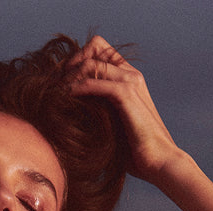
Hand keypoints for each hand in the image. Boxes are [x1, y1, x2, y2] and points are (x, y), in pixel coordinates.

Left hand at [67, 36, 182, 182]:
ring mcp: (130, 82)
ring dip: (68, 75)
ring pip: (91, 62)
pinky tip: (64, 99)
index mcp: (129, 79)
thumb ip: (99, 115)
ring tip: (54, 93)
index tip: (59, 81)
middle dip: (70, 62)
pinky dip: (75, 87)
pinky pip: (94, 81)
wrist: (159, 162)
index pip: (100, 52)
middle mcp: (130, 74)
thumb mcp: (113, 128)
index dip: (76, 61)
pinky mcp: (126, 94)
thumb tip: (71, 119)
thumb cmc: (137, 153)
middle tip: (54, 83)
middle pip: (94, 47)